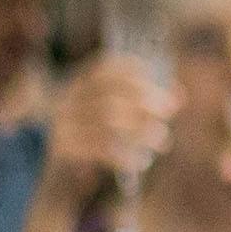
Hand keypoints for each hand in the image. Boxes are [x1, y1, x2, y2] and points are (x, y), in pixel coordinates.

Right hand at [42, 54, 172, 200]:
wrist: (50, 160)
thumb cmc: (90, 130)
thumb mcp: (109, 110)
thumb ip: (142, 101)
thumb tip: (180, 96)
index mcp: (79, 84)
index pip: (104, 69)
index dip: (132, 71)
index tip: (155, 79)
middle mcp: (68, 99)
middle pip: (111, 95)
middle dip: (145, 101)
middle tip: (168, 111)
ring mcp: (64, 123)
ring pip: (108, 121)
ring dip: (141, 130)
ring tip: (162, 139)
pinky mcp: (64, 147)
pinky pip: (100, 149)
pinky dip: (125, 155)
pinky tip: (142, 161)